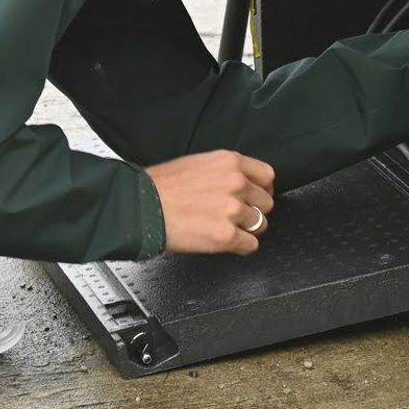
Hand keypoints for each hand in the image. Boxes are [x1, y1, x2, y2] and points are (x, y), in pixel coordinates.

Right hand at [145, 150, 275, 254]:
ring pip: (260, 224)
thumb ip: (225, 171)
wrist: (141, 206)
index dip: (261, 189)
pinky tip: (225, 242)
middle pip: (266, 202)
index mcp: (230, 162)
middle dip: (252, 210)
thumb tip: (241, 182)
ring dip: (246, 229)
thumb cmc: (161, 186)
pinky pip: (251, 245)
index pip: (267, 176)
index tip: (255, 196)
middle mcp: (236, 183)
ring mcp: (233, 210)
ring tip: (226, 228)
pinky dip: (241, 246)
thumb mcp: (198, 162)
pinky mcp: (227, 236)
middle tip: (235, 215)